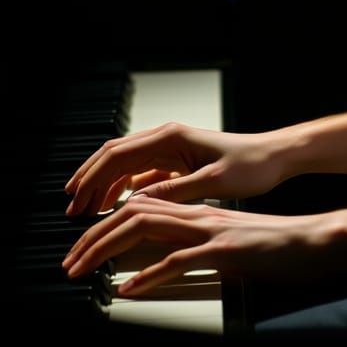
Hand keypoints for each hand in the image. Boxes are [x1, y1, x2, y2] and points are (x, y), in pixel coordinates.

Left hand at [62, 194, 339, 295]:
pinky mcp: (222, 251)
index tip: (83, 247)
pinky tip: (129, 290)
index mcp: (197, 213)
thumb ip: (196, 246)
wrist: (311, 240)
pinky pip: (177, 260)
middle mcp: (198, 215)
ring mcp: (209, 231)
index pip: (140, 209)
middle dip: (94, 236)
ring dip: (108, 249)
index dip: (106, 226)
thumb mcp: (227, 241)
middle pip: (133, 214)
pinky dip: (148, 275)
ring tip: (83, 269)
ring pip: (146, 229)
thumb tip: (166, 262)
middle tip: (70, 261)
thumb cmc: (274, 244)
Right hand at [63, 122, 293, 215]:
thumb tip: (136, 203)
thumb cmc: (251, 166)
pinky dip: (123, 186)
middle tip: (72, 207)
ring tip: (88, 209)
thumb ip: (174, 191)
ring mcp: (171, 147)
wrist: (274, 157)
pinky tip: (116, 204)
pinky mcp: (177, 160)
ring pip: (125, 163)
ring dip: (104, 183)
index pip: (118, 156)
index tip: (76, 202)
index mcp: (171, 137)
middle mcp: (167, 137)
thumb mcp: (213, 183)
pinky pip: (141, 171)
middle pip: (114, 155)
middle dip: (90, 180)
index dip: (92, 179)